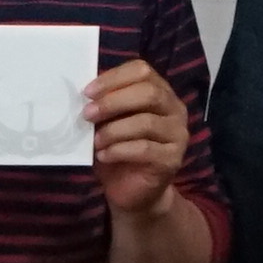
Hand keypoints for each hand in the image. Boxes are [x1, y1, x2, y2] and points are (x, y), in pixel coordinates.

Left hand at [87, 57, 190, 216]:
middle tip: (87, 115)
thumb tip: (85, 91)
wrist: (133, 192)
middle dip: (113, 102)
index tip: (87, 93)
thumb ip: (105, 103)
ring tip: (95, 141)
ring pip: (145, 122)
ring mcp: (177, 135)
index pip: (142, 71)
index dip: (113, 78)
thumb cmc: (119, 150)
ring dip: (113, 130)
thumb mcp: (109, 122)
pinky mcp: (172, 160)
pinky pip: (144, 149)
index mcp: (160, 92)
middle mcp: (175, 109)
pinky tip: (104, 156)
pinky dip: (118, 151)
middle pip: (148, 93)